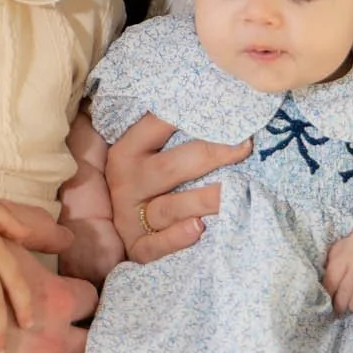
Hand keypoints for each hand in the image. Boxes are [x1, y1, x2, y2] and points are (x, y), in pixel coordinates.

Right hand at [105, 114, 250, 264]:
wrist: (108, 233)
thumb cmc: (146, 183)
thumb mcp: (147, 155)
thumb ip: (169, 136)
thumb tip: (217, 104)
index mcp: (128, 151)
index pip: (158, 126)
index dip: (191, 115)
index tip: (227, 109)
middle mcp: (126, 182)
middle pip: (170, 168)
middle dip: (210, 156)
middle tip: (245, 146)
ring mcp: (129, 217)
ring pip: (170, 208)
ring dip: (204, 200)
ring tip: (236, 192)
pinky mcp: (138, 248)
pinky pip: (157, 245)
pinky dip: (177, 238)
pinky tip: (198, 228)